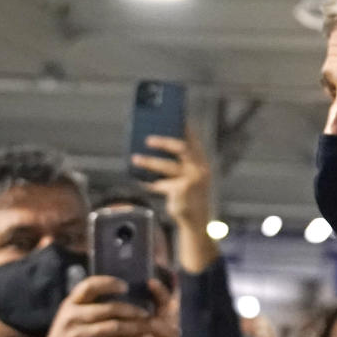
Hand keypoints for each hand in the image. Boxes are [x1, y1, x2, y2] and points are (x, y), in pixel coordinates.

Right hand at [31, 276, 156, 336]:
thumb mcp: (70, 322)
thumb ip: (87, 309)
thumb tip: (118, 295)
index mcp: (69, 305)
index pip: (89, 285)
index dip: (109, 283)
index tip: (125, 286)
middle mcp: (72, 317)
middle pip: (109, 308)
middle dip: (132, 310)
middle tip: (147, 313)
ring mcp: (78, 336)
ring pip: (115, 327)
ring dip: (136, 327)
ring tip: (151, 328)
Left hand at [131, 125, 215, 272]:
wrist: (196, 219)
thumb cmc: (190, 195)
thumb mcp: (188, 177)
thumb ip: (179, 164)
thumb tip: (155, 148)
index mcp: (202, 162)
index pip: (194, 140)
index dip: (186, 128)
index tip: (176, 117)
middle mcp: (200, 168)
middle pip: (182, 148)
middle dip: (164, 142)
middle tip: (148, 139)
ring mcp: (192, 179)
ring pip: (167, 166)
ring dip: (149, 161)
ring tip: (135, 158)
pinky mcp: (182, 190)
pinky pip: (161, 183)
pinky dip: (151, 183)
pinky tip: (141, 181)